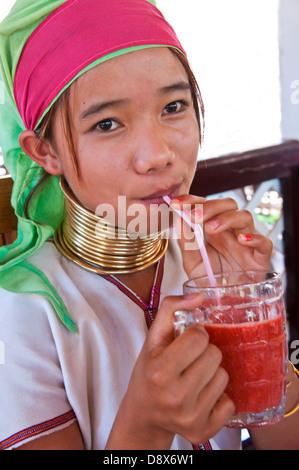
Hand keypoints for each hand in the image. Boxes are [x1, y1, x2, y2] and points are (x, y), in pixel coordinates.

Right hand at [106, 294, 234, 448]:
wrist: (144, 414)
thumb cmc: (148, 371)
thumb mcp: (152, 338)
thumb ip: (171, 309)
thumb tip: (200, 296)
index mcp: (159, 371)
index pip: (199, 337)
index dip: (195, 335)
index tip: (185, 342)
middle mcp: (174, 397)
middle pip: (215, 356)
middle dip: (205, 352)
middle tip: (190, 360)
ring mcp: (190, 417)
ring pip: (224, 377)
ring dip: (212, 372)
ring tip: (195, 376)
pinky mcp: (202, 432)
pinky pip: (229, 403)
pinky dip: (219, 397)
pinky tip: (202, 395)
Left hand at [170, 195, 272, 279]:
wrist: (225, 303)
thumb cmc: (211, 280)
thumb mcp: (191, 262)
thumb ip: (186, 242)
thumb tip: (178, 221)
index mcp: (213, 228)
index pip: (206, 205)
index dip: (192, 200)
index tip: (177, 204)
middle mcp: (230, 231)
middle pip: (227, 204)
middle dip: (209, 207)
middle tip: (194, 216)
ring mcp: (246, 242)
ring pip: (245, 216)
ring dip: (227, 218)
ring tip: (211, 229)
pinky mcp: (259, 257)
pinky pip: (264, 242)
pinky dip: (254, 238)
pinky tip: (242, 240)